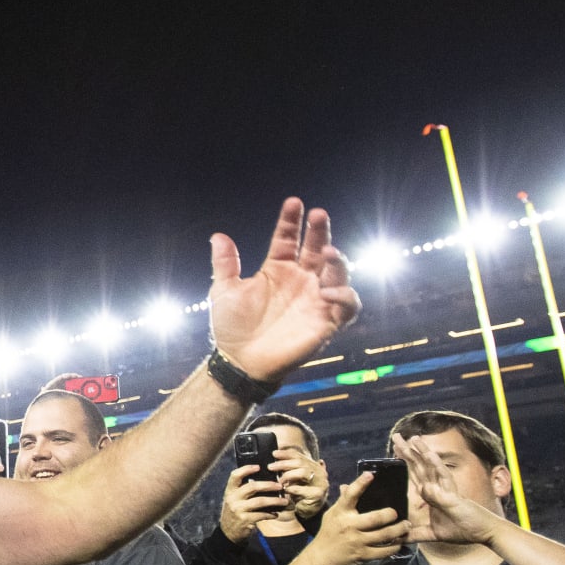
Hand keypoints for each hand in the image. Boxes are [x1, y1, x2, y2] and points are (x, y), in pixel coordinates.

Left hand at [208, 199, 360, 380]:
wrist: (240, 362)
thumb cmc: (233, 328)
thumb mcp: (224, 291)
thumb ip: (224, 264)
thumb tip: (217, 236)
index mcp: (277, 269)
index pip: (288, 238)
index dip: (291, 220)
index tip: (294, 202)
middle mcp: (300, 279)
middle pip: (316, 248)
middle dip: (320, 230)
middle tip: (319, 215)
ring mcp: (315, 298)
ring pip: (337, 272)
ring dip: (337, 260)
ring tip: (327, 251)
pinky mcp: (326, 320)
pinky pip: (347, 305)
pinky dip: (344, 295)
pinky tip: (327, 292)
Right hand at [217, 465, 286, 542]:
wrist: (228, 533)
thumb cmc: (235, 512)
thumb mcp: (234, 500)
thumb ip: (244, 491)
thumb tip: (265, 481)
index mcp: (230, 491)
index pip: (235, 475)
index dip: (246, 469)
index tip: (259, 466)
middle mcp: (232, 499)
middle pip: (252, 487)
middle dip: (268, 485)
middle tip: (280, 485)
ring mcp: (238, 510)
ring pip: (260, 501)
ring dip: (275, 501)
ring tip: (285, 501)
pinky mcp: (245, 520)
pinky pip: (262, 515)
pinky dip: (271, 514)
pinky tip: (276, 514)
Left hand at [272, 447, 329, 519]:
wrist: (309, 510)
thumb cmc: (300, 493)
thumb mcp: (295, 479)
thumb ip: (290, 469)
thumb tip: (274, 457)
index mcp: (314, 466)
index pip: (299, 456)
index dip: (286, 454)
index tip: (274, 453)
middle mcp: (320, 472)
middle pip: (300, 463)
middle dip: (283, 464)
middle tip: (270, 467)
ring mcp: (321, 483)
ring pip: (303, 472)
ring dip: (287, 475)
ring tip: (279, 480)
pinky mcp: (318, 494)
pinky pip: (302, 489)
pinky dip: (291, 488)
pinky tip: (284, 489)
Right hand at [308, 472, 409, 564]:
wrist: (321, 558)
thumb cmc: (329, 533)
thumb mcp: (332, 515)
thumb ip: (343, 502)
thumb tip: (347, 486)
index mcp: (340, 513)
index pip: (350, 496)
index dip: (360, 484)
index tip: (370, 475)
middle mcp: (349, 526)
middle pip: (375, 518)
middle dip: (390, 514)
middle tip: (397, 513)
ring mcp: (357, 542)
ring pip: (384, 535)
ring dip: (399, 530)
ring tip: (406, 526)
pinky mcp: (363, 555)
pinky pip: (384, 551)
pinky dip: (395, 546)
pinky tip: (399, 543)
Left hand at [397, 434, 500, 545]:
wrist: (485, 533)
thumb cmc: (463, 530)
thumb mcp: (433, 534)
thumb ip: (417, 534)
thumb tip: (400, 537)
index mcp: (431, 495)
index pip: (414, 475)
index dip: (405, 462)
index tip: (394, 450)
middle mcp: (437, 488)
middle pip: (419, 466)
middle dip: (407, 451)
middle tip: (396, 435)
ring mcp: (446, 490)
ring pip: (431, 467)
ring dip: (422, 452)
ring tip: (413, 438)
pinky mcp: (454, 495)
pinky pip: (444, 478)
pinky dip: (437, 466)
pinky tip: (429, 455)